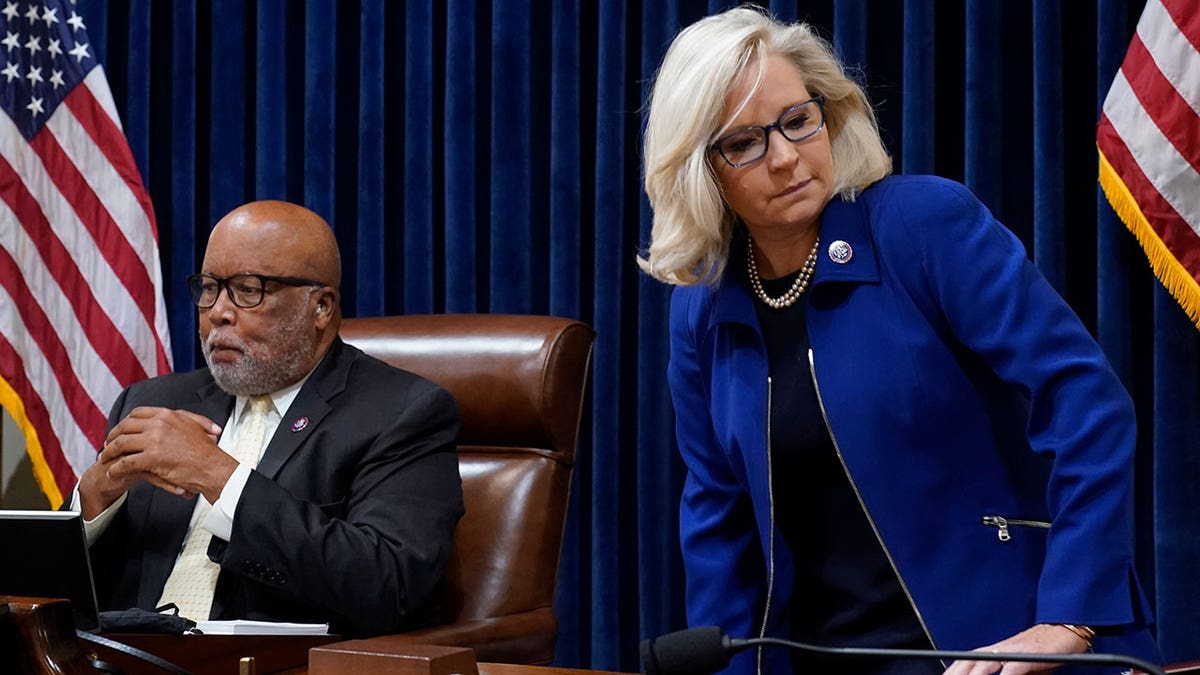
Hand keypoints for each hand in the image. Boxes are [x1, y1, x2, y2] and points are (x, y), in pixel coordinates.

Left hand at [96, 407, 228, 502]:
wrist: (213, 467)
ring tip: (105, 459)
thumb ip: (185, 418)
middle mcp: (159, 424)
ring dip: (110, 452)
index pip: (137, 413)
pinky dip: (116, 468)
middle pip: (125, 427)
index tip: (120, 431)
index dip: (125, 422)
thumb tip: (181, 415)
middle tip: (107, 445)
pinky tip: (113, 472)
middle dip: (112, 436)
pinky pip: (126, 462)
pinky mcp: (151, 458)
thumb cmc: (207, 452)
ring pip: (121, 444)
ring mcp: (154, 440)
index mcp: (168, 415)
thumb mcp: (198, 426)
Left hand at [942, 624, 1090, 674]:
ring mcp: (1010, 652)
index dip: (953, 671)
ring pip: (983, 666)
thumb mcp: (1021, 669)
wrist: (1064, 632)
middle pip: (968, 662)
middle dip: (955, 674)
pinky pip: (1011, 671)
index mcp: (993, 652)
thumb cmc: (1042, 652)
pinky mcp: (1026, 657)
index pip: (965, 662)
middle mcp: (997, 650)